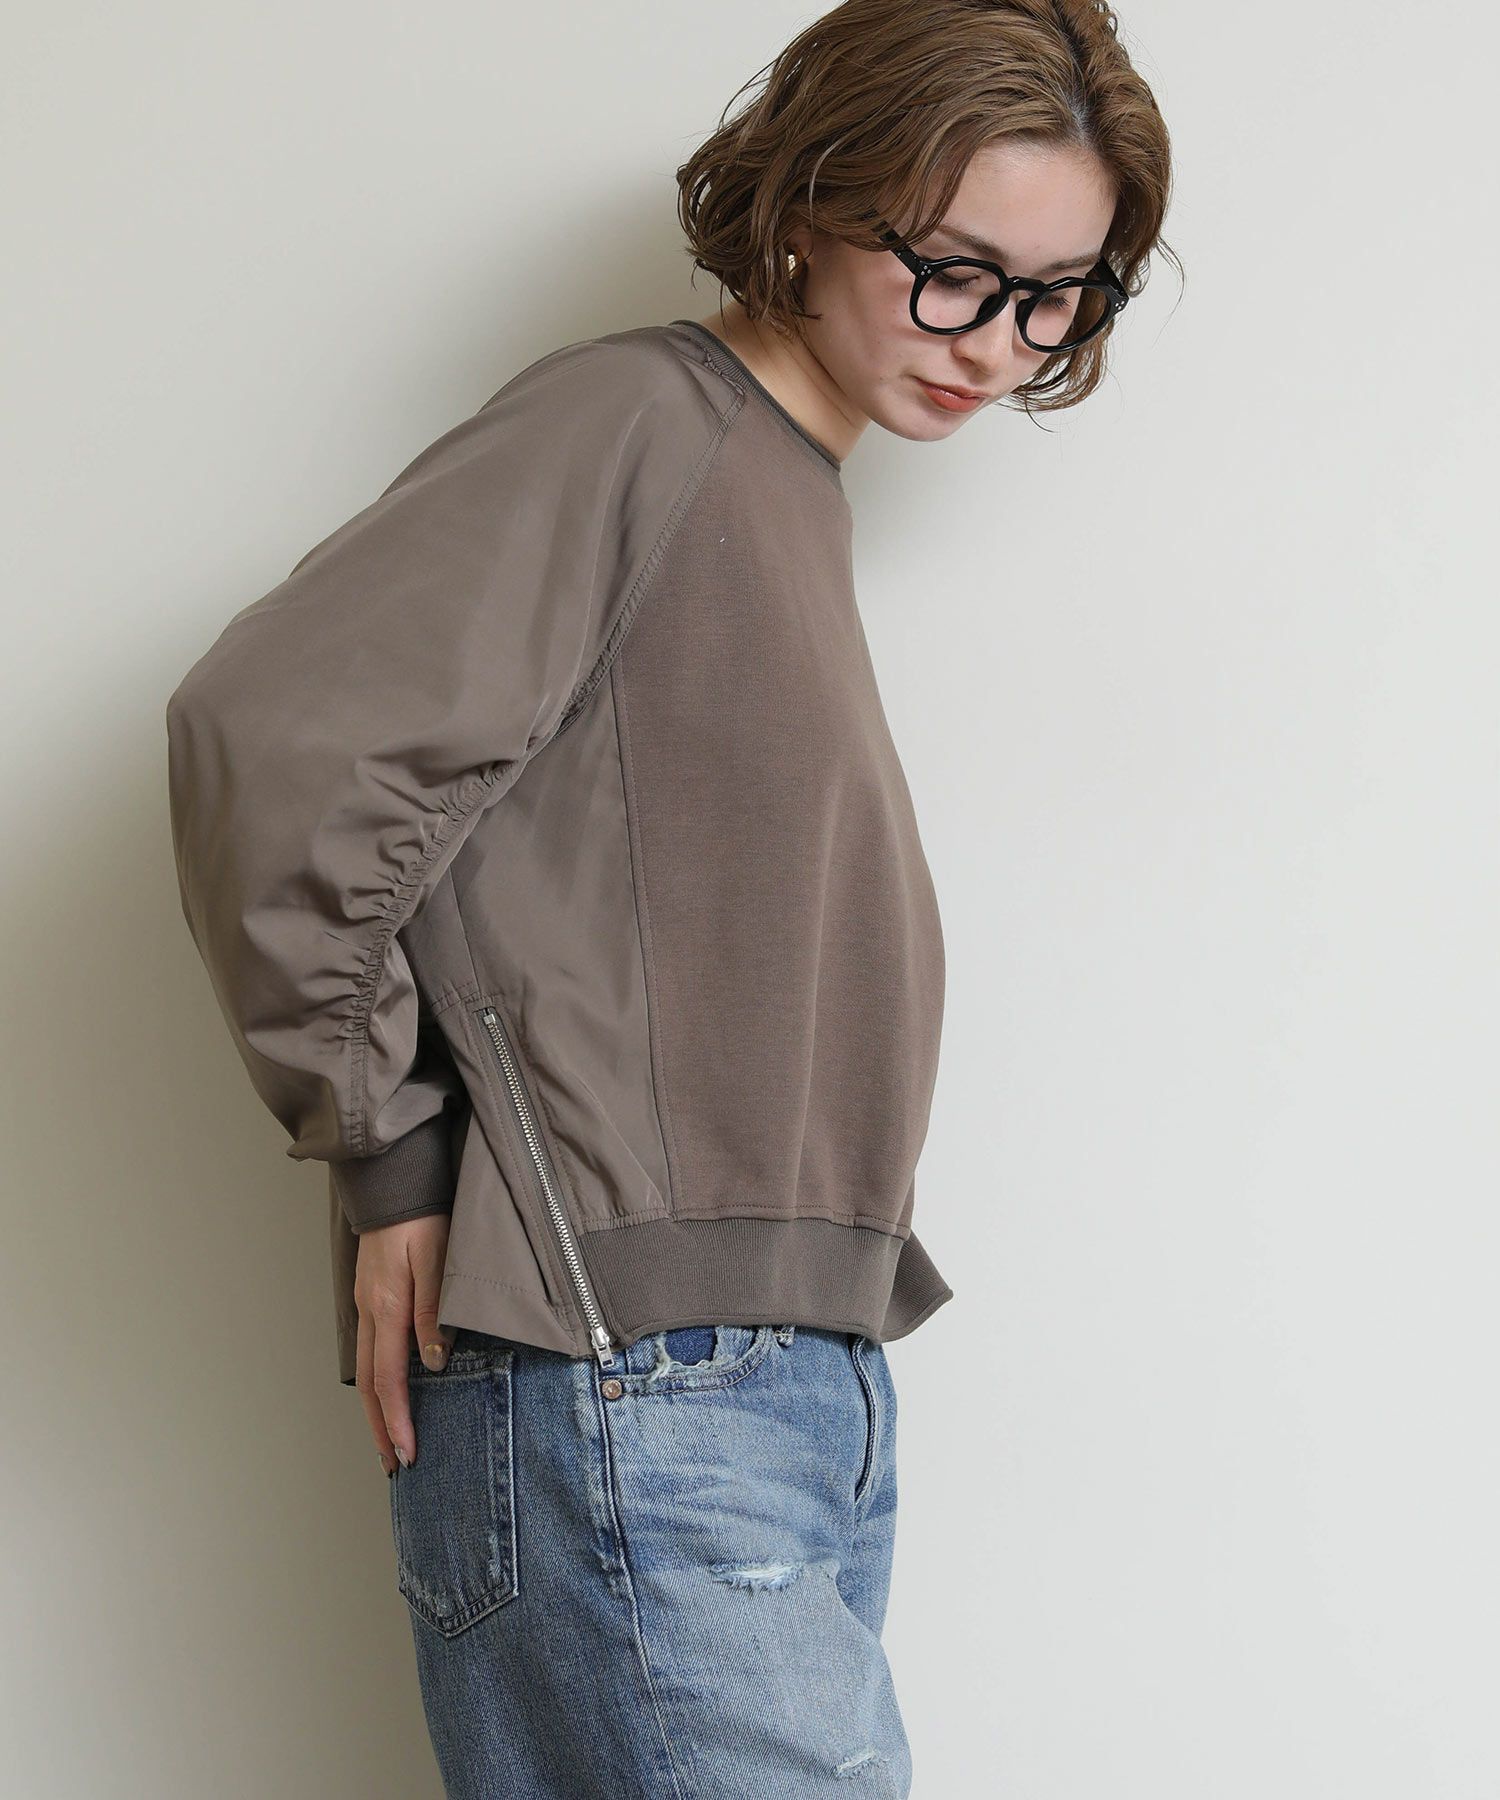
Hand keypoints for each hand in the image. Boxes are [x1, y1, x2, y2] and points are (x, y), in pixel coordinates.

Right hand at [353, 1212, 456, 1476]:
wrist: (394, 1181)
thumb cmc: (422, 1216)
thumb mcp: (438, 1260)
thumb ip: (434, 1312)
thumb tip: (433, 1363)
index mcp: (387, 1308)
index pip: (388, 1380)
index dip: (396, 1420)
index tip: (406, 1454)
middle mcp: (370, 1311)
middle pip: (368, 1384)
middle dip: (379, 1427)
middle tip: (393, 1463)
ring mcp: (366, 1303)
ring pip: (365, 1368)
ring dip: (375, 1407)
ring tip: (388, 1437)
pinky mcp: (371, 1294)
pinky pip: (369, 1347)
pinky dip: (376, 1378)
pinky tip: (388, 1386)